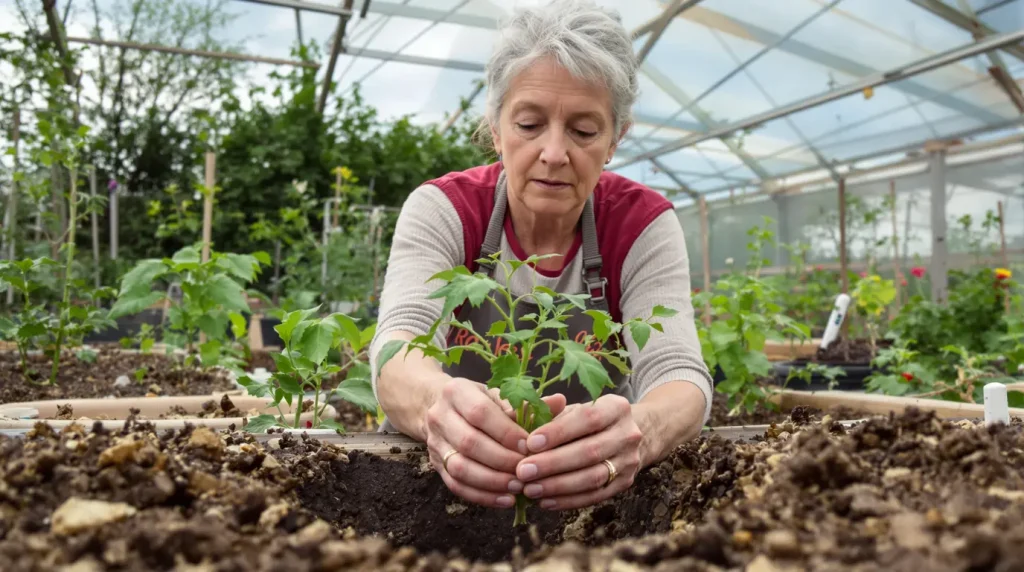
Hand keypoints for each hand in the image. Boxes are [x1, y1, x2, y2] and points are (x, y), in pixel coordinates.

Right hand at [425, 376, 566, 508]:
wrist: (440, 407)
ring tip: (518, 487)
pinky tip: (505, 499)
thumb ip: (526, 403)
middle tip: (527, 471)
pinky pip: (457, 485)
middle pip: (469, 443)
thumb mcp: (499, 395)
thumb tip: (560, 402)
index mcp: (456, 391)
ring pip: (460, 468)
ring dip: (492, 481)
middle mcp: (439, 416)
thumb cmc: (479, 400)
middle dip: (502, 460)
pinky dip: (482, 496)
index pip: (480, 413)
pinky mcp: (436, 465)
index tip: (529, 446)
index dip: (506, 432)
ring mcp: (435, 442)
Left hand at [513, 394, 642, 509]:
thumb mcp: (571, 409)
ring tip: (530, 489)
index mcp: (616, 408)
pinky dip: (568, 500)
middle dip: (553, 464)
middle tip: (523, 471)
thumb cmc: (586, 420)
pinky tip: (545, 501)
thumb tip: (518, 419)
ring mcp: (629, 461)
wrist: (623, 435)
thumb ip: (547, 413)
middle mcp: (628, 434)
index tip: (529, 443)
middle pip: (590, 452)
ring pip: (593, 477)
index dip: (558, 432)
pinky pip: (595, 496)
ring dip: (558, 486)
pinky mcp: (625, 483)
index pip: (588, 418)